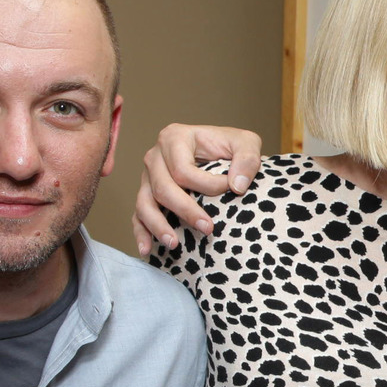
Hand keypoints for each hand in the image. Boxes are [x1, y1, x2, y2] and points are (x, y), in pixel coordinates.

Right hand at [132, 124, 264, 254]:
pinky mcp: (146, 195)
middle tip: (208, 229)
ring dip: (158, 226)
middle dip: (185, 211)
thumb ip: (247, 158)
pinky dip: (141, 233)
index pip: (183, 169)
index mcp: (174, 137)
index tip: (230, 191)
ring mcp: (147, 177)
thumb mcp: (246, 142)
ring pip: (145, 204)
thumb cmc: (230, 147)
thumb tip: (236, 186)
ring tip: (174, 244)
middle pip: (162, 188)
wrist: (221, 153)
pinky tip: (147, 249)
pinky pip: (138, 215)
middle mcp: (155, 156)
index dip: (207, 185)